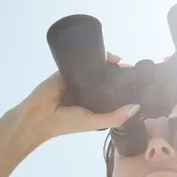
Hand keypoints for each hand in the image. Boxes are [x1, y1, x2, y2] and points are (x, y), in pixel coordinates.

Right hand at [18, 52, 139, 139]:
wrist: (40, 115)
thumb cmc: (67, 122)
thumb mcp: (95, 122)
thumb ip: (115, 117)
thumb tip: (136, 107)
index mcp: (94, 103)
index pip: (112, 92)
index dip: (124, 86)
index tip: (136, 81)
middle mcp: (88, 90)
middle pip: (106, 77)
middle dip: (118, 72)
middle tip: (131, 69)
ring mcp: (79, 79)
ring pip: (97, 67)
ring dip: (109, 62)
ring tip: (122, 62)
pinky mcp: (69, 69)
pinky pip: (83, 60)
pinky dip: (95, 56)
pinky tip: (106, 55)